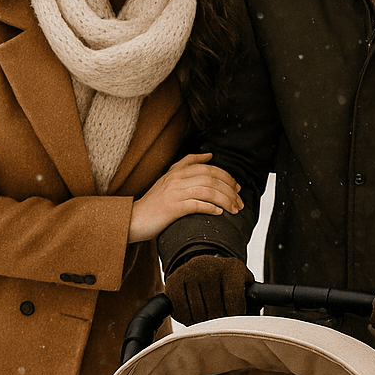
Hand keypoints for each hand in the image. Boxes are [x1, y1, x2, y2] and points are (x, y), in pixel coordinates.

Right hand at [128, 152, 242, 243]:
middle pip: (211, 178)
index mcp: (177, 171)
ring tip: (234, 209)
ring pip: (207, 191)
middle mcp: (176, 179)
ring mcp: (174, 193)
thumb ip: (187, 165)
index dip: (226, 176)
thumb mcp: (169, 179)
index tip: (237, 187)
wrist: (134, 219)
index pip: (209, 168)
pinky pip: (196, 205)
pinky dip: (211, 208)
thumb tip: (209, 156)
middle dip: (230, 190)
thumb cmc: (154, 203)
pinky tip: (219, 213)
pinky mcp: (172, 208)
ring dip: (225, 200)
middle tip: (240, 201)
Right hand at [163, 254, 252, 322]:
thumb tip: (255, 318)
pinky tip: (194, 317)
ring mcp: (189, 272)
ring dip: (203, 325)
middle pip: (215, 310)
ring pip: (198, 313)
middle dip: (220, 324)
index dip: (236, 317)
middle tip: (221, 327)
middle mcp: (209, 266)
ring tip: (208, 322)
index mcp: (231, 267)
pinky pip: (181, 311)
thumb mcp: (243, 284)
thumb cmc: (227, 282)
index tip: (235, 324)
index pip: (235, 300)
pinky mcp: (173, 280)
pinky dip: (187, 320)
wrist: (202, 265)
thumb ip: (253, 300)